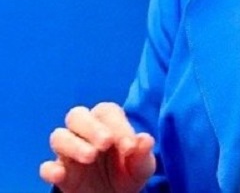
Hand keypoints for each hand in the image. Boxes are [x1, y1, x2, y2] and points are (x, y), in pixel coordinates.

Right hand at [40, 102, 154, 192]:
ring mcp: (69, 152)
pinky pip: (46, 167)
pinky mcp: (60, 173)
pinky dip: (50, 169)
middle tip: (105, 143)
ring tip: (90, 157)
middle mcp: (84, 133)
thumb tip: (145, 139)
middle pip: (76, 115)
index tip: (130, 147)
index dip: (118, 125)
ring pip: (58, 136)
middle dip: (91, 127)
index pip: (107, 112)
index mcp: (107, 124)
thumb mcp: (142, 166)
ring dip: (73, 144)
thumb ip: (143, 153)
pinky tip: (61, 175)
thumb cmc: (129, 172)